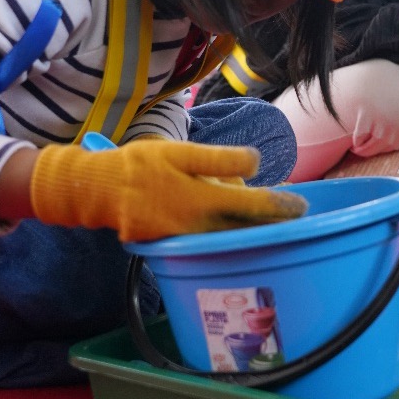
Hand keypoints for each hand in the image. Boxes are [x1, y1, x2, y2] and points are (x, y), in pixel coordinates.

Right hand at [29, 140, 306, 241]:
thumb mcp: (179, 153)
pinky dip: (226, 235)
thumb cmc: (141, 165)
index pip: (252, 205)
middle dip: (272, 224)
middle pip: (246, 228)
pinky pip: (207, 241)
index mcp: (202, 199)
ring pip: (228, 238)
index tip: (300, 204)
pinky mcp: (171, 245)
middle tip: (295, 216)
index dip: (279, 205)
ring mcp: (185, 239)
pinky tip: (236, 226)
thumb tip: (254, 165)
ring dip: (253, 232)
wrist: (98, 191)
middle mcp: (198, 225)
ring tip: (274, 222)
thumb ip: (217, 160)